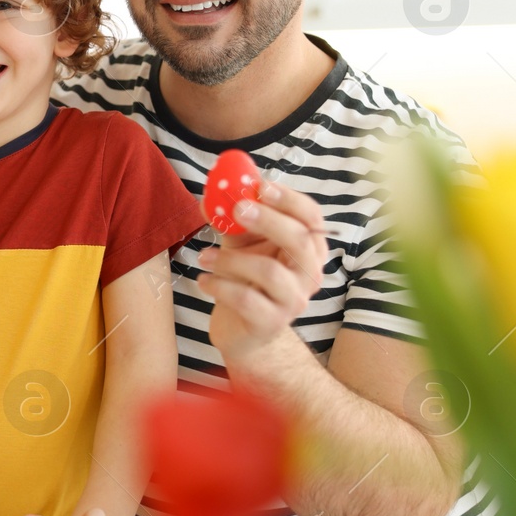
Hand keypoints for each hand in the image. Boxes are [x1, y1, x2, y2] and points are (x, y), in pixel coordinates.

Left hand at [196, 182, 327, 367]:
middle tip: (236, 208)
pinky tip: (204, 280)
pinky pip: (246, 299)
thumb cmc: (246, 280)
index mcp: (308, 249)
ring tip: (204, 256)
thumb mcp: (241, 245)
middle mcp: (309, 274)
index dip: (289, 199)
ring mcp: (293, 301)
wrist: (242, 330)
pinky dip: (220, 286)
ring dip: (230, 259)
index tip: (260, 185)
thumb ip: (231, 220)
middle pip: (300, 240)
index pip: (311, 218)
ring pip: (269, 271)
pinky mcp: (271, 323)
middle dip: (268, 220)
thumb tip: (212, 194)